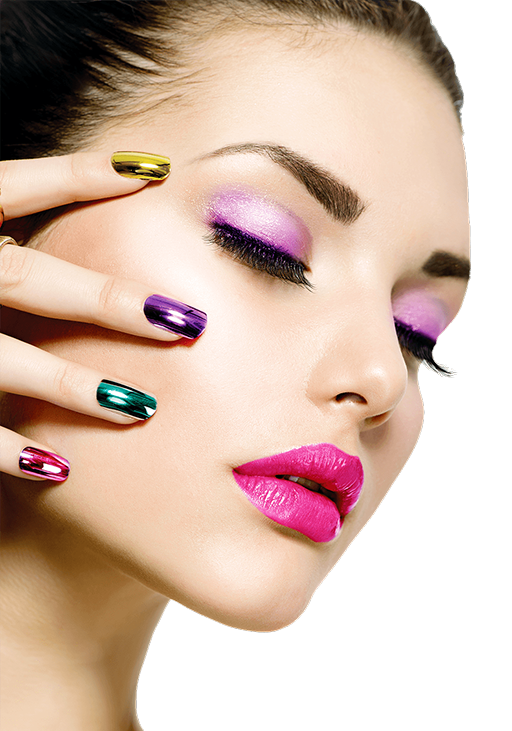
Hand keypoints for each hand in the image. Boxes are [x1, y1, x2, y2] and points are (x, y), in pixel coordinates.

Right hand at [0, 152, 206, 481]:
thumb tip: (38, 232)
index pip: (16, 186)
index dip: (82, 175)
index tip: (154, 170)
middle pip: (31, 280)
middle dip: (108, 302)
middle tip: (184, 322)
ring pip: (1, 359)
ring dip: (71, 384)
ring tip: (140, 407)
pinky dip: (5, 449)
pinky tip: (58, 469)